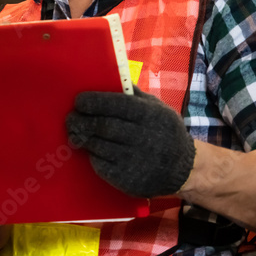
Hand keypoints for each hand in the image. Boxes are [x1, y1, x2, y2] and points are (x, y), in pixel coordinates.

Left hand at [66, 86, 195, 197]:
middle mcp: (143, 138)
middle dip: (83, 121)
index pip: (116, 105)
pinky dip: (92, 156)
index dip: (94, 102)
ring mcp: (135, 160)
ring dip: (83, 138)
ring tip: (75, 132)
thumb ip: (135, 95)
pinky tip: (90, 149)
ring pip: (99, 146)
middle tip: (71, 117)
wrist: (184, 169)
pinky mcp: (128, 179)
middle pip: (104, 126)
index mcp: (150, 116)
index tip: (78, 101)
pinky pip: (101, 165)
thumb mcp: (158, 108)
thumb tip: (111, 76)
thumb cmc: (165, 132)